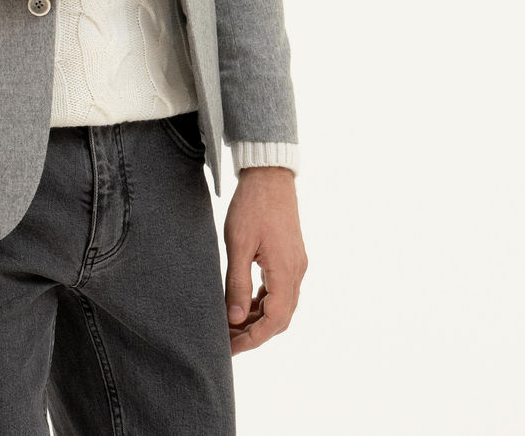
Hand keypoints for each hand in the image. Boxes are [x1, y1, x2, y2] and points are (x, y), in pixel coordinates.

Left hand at [223, 166, 306, 354]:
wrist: (269, 175)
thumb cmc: (252, 206)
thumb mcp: (238, 244)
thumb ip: (237, 284)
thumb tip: (234, 319)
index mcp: (285, 272)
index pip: (273, 321)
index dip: (252, 339)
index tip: (230, 348)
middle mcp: (296, 272)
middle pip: (280, 319)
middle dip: (255, 334)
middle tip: (228, 342)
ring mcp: (296, 265)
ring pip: (281, 305)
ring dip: (259, 319)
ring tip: (232, 326)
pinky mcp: (291, 257)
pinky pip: (280, 290)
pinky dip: (264, 302)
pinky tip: (245, 303)